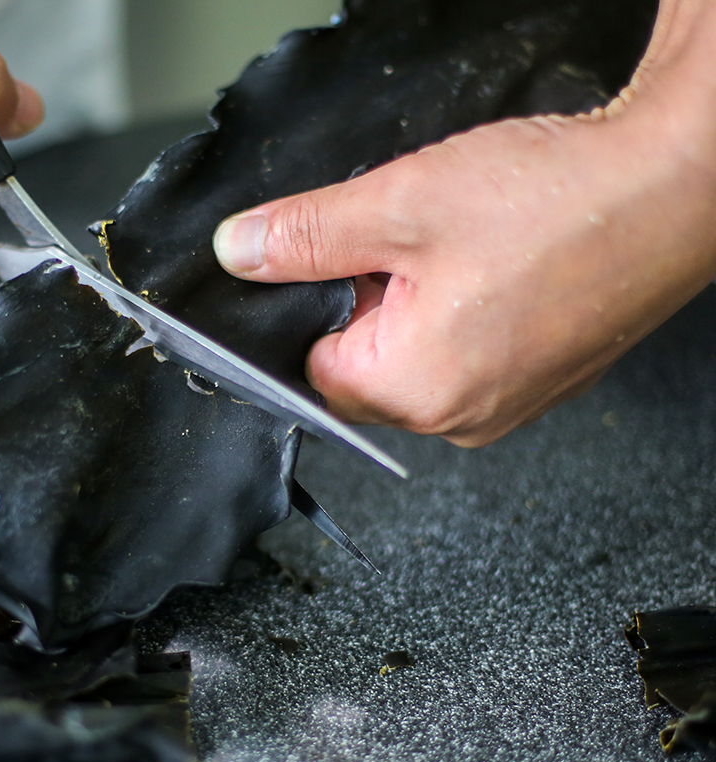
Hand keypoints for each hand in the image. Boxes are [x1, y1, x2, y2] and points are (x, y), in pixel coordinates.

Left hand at [213, 4, 715, 445]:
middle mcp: (459, 419)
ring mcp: (504, 407)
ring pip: (416, 362)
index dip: (312, 309)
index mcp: (416, 391)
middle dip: (365, 306)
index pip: (311, 372)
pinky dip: (461, 316)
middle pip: (363, 370)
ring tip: (464, 254)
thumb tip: (241, 252)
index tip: (335, 266)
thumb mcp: (399, 207)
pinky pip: (466, 358)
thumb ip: (305, 237)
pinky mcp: (536, 385)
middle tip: (410, 248)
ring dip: (416, 308)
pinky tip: (494, 269)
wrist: (674, 188)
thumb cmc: (558, 204)